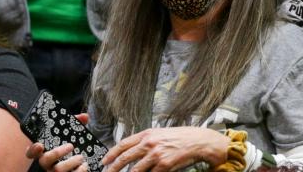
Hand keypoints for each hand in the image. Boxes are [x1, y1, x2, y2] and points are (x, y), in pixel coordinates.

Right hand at [26, 114, 89, 171]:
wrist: (77, 164)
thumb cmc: (69, 148)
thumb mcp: (70, 136)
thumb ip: (75, 125)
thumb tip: (85, 116)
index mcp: (45, 153)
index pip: (31, 153)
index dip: (33, 150)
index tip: (40, 144)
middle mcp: (47, 164)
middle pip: (44, 161)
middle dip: (56, 153)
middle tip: (71, 145)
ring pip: (57, 171)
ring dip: (71, 163)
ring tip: (81, 157)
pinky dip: (79, 171)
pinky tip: (84, 166)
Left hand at [101, 126, 229, 171]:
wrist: (198, 141)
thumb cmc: (181, 137)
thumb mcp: (161, 133)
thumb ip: (146, 140)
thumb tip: (131, 150)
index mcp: (148, 133)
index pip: (123, 144)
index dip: (111, 154)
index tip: (104, 162)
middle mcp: (150, 143)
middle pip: (124, 158)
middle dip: (113, 169)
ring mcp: (156, 155)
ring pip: (135, 170)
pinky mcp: (164, 165)